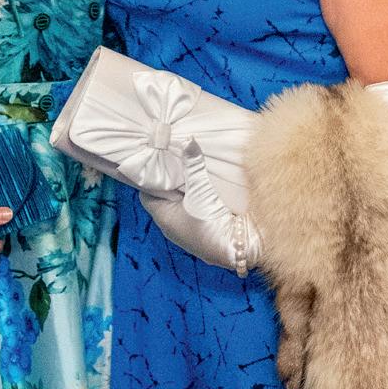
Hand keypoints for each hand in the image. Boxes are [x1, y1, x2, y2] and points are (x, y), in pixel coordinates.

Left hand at [141, 142, 260, 273]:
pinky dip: (199, 197)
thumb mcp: (201, 189)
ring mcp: (190, 230)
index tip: (153, 159)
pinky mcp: (207, 230)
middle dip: (169, 178)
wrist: (240, 248)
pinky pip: (197, 209)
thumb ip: (194, 164)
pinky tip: (205, 182)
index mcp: (164, 218)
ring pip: (182, 203)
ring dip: (186, 188)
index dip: (148, 177)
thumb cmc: (211, 222)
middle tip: (171, 156)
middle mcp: (174, 226)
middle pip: (165, 197)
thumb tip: (189, 140)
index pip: (147, 194)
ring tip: (187, 164)